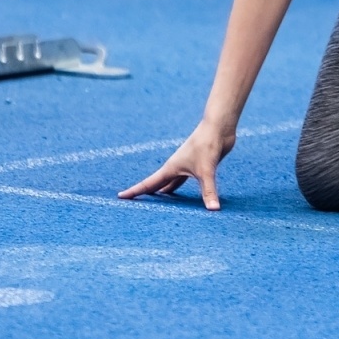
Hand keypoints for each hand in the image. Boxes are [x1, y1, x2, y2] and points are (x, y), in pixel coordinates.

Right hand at [119, 120, 234, 209]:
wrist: (218, 128)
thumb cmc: (207, 145)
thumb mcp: (206, 170)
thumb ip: (208, 191)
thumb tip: (213, 210)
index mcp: (171, 168)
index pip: (149, 184)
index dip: (135, 191)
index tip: (120, 196)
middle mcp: (176, 167)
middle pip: (157, 184)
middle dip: (146, 193)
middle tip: (134, 203)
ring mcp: (186, 165)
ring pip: (170, 182)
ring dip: (163, 191)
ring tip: (156, 201)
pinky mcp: (197, 165)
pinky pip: (184, 180)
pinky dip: (178, 187)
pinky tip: (178, 192)